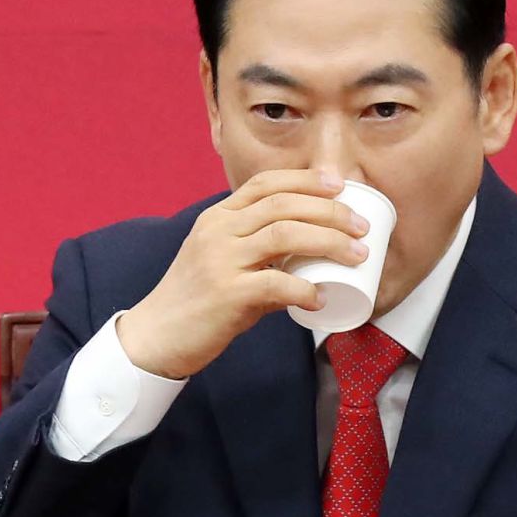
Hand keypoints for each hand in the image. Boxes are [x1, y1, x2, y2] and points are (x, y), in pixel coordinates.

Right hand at [116, 168, 369, 377]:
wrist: (156, 336)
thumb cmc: (195, 301)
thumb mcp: (222, 264)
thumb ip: (260, 259)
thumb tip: (307, 269)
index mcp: (217, 217)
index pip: (266, 184)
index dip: (306, 180)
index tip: (339, 185)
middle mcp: (218, 231)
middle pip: (283, 205)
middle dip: (330, 210)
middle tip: (361, 226)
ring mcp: (221, 260)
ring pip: (285, 235)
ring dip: (328, 241)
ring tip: (357, 254)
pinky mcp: (227, 294)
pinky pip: (276, 284)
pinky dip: (305, 289)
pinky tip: (320, 298)